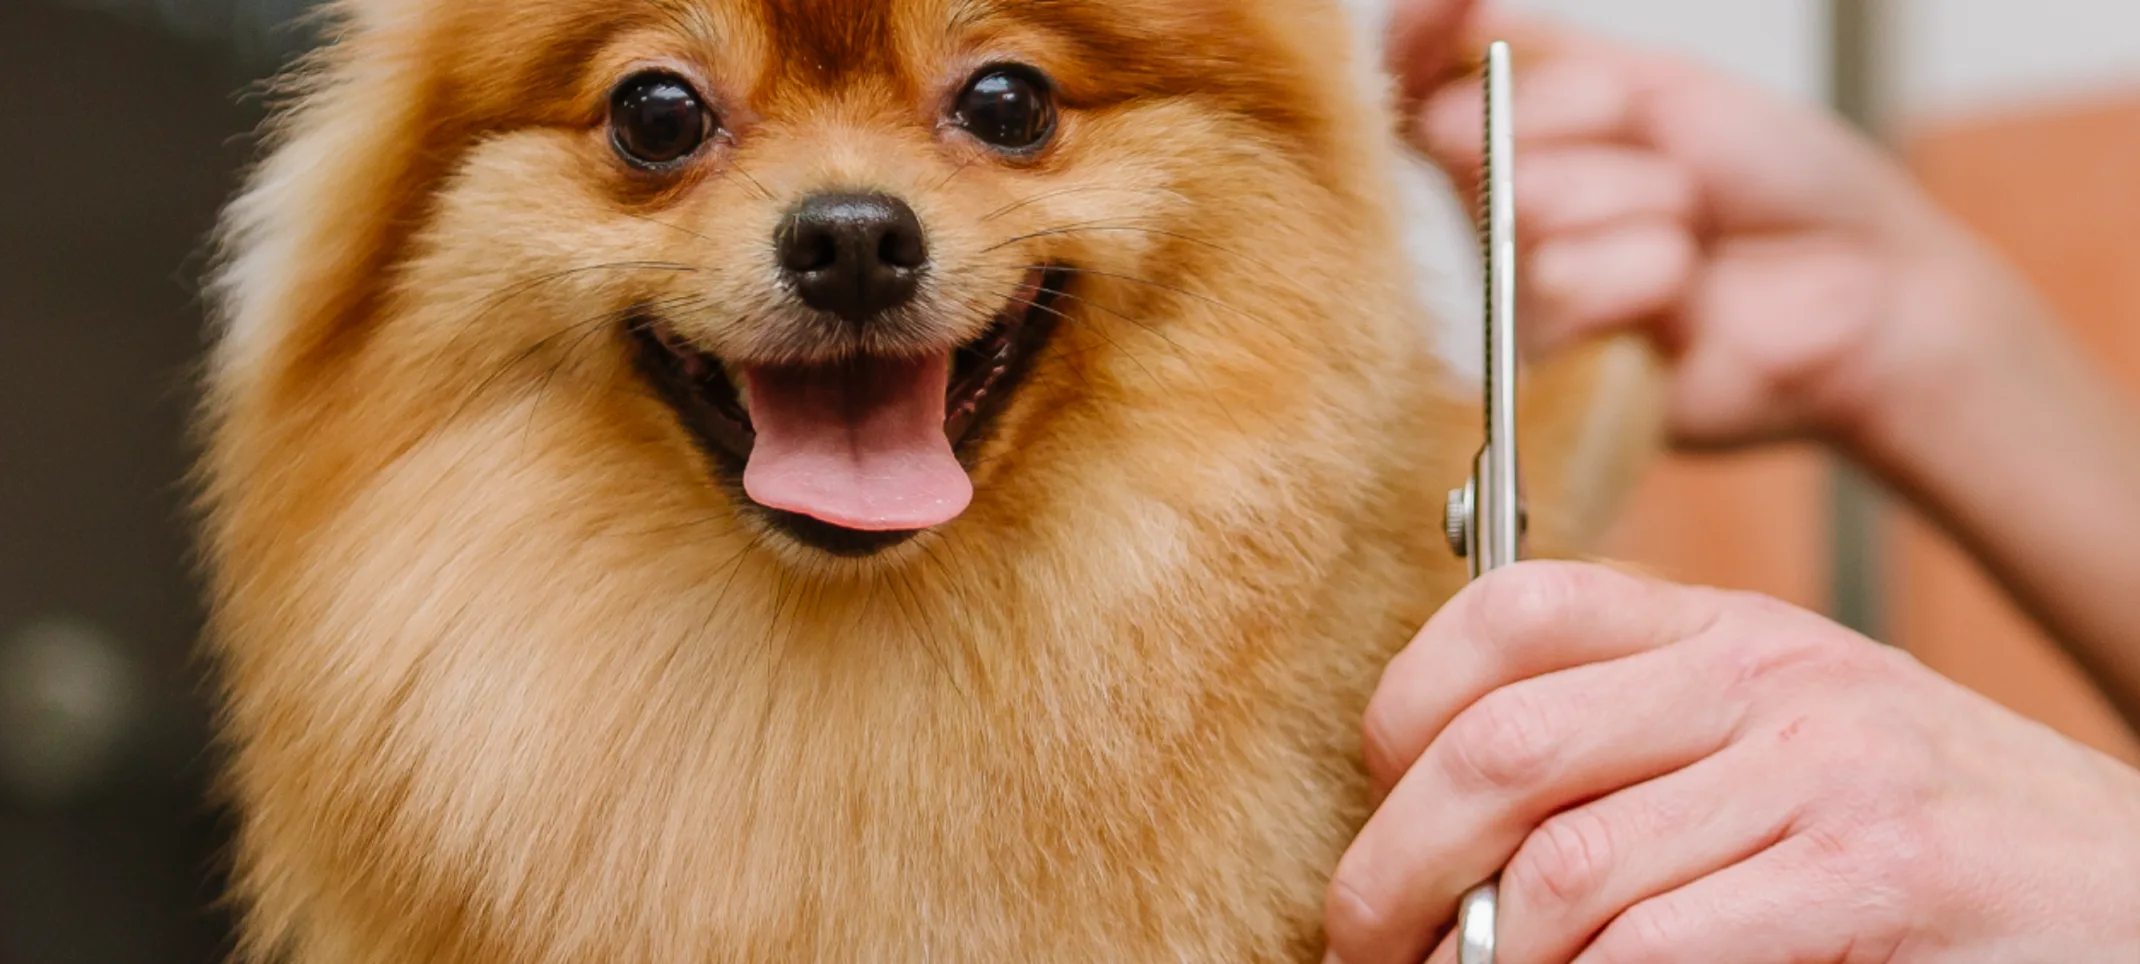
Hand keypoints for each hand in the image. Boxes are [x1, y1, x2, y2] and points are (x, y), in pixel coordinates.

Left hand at [1322, 562, 2139, 962]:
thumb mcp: (1782, 739)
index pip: (1510, 607)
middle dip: (1393, 865)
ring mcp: (1828, 772)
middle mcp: (1769, 677)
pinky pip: (1659, 948)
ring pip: (1565, 868)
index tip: (1374, 803)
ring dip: (1481, 959)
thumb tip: (1448, 814)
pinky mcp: (1879, 877)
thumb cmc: (1931, 829)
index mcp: (1728, 630)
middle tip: (1364, 941)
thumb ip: (1639, 740)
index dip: (1400, 708)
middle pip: (1500, 746)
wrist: (2135, 888)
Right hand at [1390, 2, 2029, 451]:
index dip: (1414, 40)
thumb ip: (1543, 56)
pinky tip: (1687, 293)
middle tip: (1672, 158)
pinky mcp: (1555, 372)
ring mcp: (1522, 294)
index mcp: (1511, 140)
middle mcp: (1498, 218)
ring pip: (1526, 209)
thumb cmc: (1779, 184)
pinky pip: (1565, 288)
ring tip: (1693, 233)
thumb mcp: (1658, 83)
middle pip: (1468, 133)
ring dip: (1643, 201)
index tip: (1450, 8)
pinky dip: (1650, 274)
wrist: (1872, 282)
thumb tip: (1458, 7)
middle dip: (1591, 120)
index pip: (1412, 83)